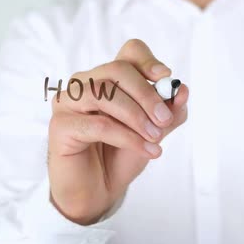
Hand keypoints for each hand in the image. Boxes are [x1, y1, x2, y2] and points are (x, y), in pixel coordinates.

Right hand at [47, 39, 188, 224]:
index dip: (148, 61)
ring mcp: (68, 102)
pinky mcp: (61, 126)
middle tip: (164, 119)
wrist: (99, 191)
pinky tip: (147, 150)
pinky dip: (127, 137)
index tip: (165, 78)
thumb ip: (170, 112)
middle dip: (146, 94)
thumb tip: (183, 91)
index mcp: (109, 78)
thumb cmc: (122, 155)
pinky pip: (98, 124)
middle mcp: (86, 83)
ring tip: (155, 138)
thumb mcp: (154, 132)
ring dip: (136, 116)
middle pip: (118, 69)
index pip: (129, 52)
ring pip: (104, 93)